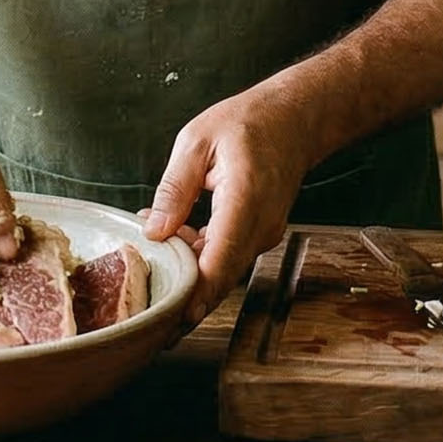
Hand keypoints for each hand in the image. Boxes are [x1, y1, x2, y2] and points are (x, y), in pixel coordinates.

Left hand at [139, 88, 311, 325]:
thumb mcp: (196, 143)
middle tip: (148, 309)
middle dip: (184, 295)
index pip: (221, 261)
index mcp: (245, 201)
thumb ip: (174, 189)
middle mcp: (260, 226)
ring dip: (188, 266)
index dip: (197, 295)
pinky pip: (227, 256)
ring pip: (221, 268)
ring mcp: (263, 234)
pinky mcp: (259, 236)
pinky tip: (178, 233)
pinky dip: (200, 254)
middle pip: (221, 277)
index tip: (173, 321)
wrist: (294, 120)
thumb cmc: (248, 124)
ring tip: (156, 243)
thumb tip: (153, 230)